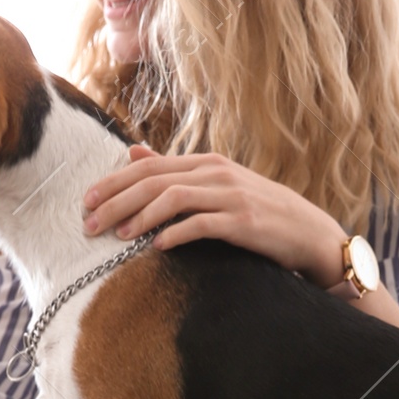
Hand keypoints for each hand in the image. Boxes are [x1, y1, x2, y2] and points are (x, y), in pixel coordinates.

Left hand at [82, 145, 344, 284]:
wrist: (311, 235)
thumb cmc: (261, 214)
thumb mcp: (217, 186)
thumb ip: (175, 171)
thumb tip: (132, 152)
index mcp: (206, 163)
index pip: (148, 167)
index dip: (113, 182)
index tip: (86, 201)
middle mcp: (216, 173)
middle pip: (153, 180)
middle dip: (116, 201)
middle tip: (88, 223)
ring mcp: (231, 196)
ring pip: (172, 198)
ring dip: (139, 217)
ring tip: (116, 236)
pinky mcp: (244, 221)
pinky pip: (202, 224)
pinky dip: (176, 233)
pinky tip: (156, 247)